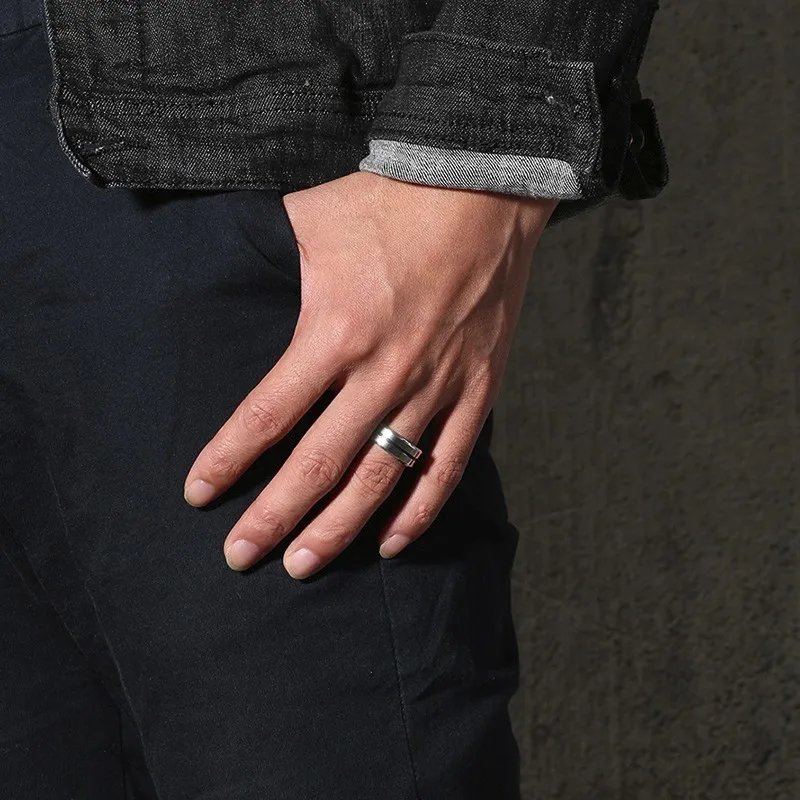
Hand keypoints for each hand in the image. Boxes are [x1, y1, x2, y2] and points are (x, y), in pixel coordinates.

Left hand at [183, 171, 556, 577]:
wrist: (484, 183)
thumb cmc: (392, 196)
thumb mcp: (312, 218)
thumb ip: (270, 261)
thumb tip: (227, 275)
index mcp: (336, 330)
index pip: (268, 414)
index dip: (228, 460)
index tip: (198, 494)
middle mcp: (384, 370)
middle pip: (320, 463)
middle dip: (275, 516)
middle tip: (241, 556)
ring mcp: (437, 385)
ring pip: (381, 476)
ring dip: (340, 526)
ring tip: (303, 565)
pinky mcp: (478, 389)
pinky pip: (447, 464)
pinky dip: (419, 509)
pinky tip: (390, 542)